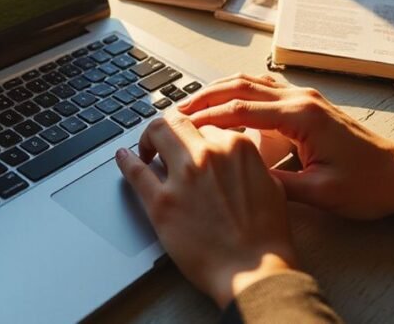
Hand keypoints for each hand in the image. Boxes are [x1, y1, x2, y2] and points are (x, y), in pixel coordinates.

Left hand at [115, 109, 298, 307]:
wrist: (255, 272)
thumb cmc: (266, 237)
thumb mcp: (271, 186)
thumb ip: (250, 164)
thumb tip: (234, 158)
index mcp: (236, 147)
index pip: (207, 126)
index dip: (196, 135)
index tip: (190, 142)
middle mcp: (208, 155)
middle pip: (177, 121)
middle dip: (168, 127)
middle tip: (162, 141)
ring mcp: (183, 177)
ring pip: (156, 134)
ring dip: (148, 138)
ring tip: (145, 150)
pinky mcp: (162, 203)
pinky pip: (135, 172)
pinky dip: (125, 161)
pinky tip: (123, 158)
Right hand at [178, 74, 393, 219]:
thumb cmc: (368, 185)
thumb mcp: (319, 194)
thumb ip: (276, 185)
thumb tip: (238, 178)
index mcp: (302, 117)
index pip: (241, 110)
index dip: (207, 117)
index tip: (180, 126)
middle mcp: (302, 100)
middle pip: (240, 86)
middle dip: (205, 97)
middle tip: (175, 111)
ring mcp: (305, 99)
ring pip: (251, 83)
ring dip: (220, 91)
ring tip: (192, 106)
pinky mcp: (308, 106)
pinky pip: (265, 91)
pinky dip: (239, 94)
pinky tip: (225, 108)